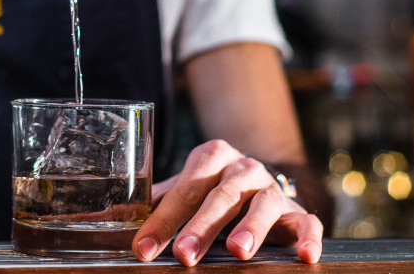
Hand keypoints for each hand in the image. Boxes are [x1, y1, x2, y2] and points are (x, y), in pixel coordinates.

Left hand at [133, 140, 322, 265]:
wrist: (259, 182)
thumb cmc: (211, 189)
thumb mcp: (184, 189)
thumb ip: (154, 204)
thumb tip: (103, 218)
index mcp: (211, 157)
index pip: (184, 188)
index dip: (163, 220)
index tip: (143, 248)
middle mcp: (243, 168)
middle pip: (221, 197)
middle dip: (200, 227)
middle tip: (184, 254)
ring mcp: (272, 188)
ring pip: (264, 205)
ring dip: (251, 227)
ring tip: (239, 250)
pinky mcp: (298, 210)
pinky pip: (309, 222)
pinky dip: (310, 238)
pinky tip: (306, 256)